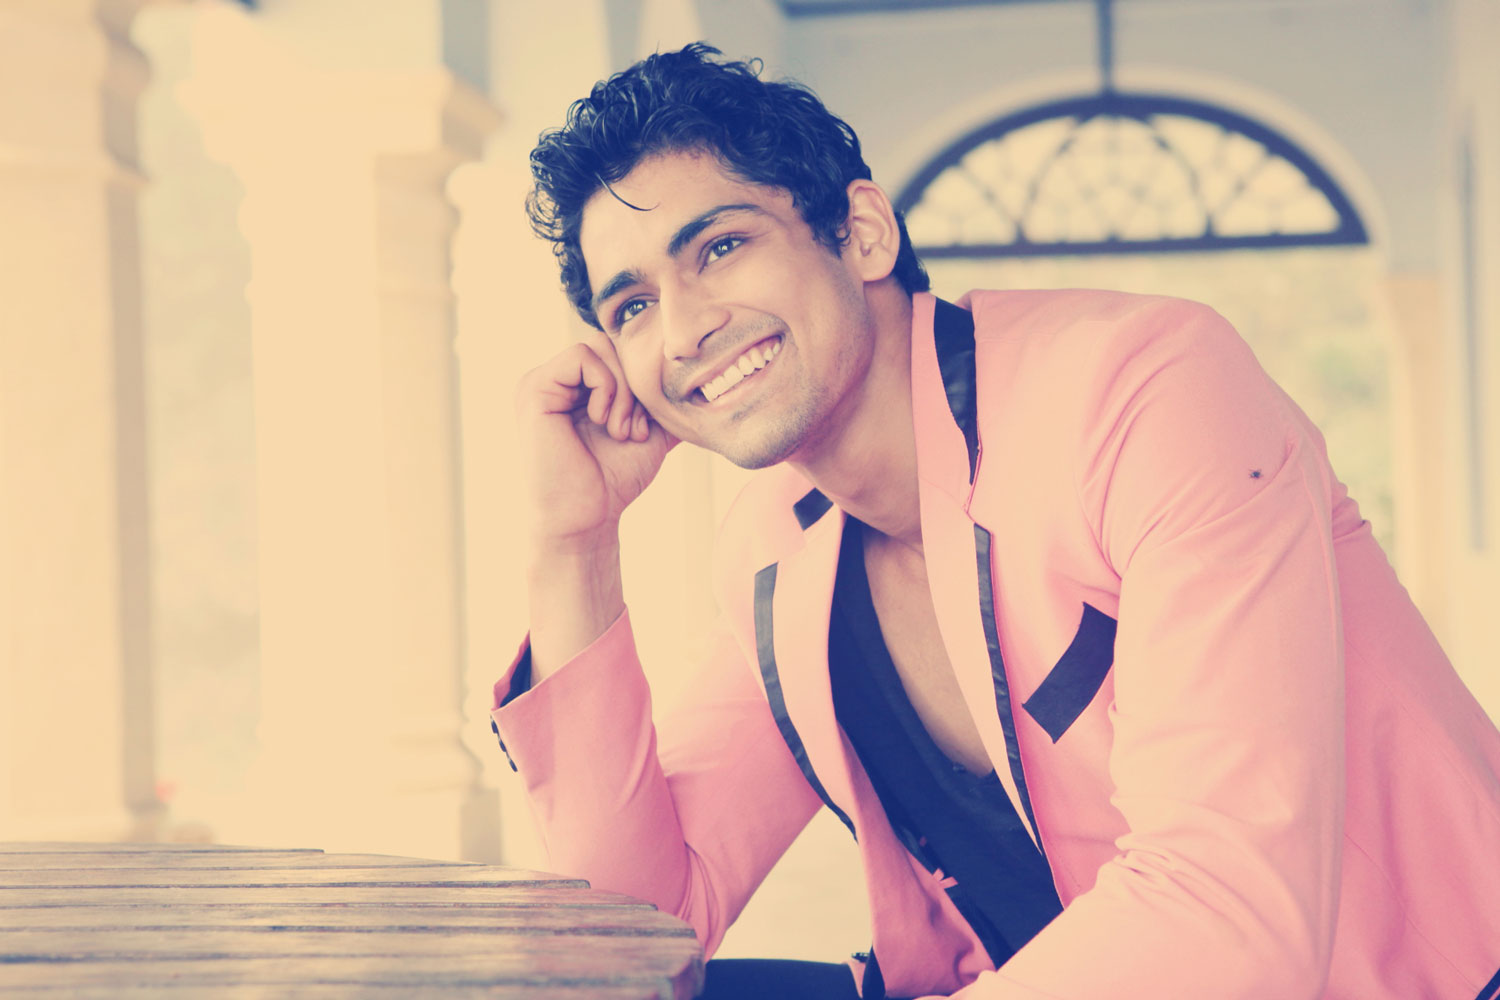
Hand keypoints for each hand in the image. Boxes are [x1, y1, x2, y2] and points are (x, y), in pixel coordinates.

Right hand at [515, 332, 677, 554]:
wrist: (587, 518)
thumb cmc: (614, 480)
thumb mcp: (649, 432)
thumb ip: (662, 404)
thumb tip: (701, 382)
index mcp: (575, 387)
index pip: (618, 351)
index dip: (640, 381)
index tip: (643, 426)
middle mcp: (555, 380)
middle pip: (610, 343)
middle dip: (634, 385)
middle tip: (632, 429)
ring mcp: (541, 382)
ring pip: (599, 346)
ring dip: (622, 390)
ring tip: (619, 429)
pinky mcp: (535, 388)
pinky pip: (582, 357)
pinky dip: (605, 387)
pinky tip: (602, 420)